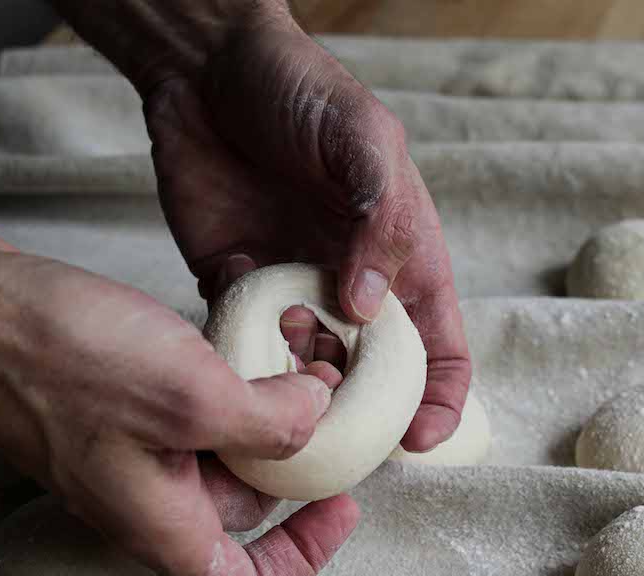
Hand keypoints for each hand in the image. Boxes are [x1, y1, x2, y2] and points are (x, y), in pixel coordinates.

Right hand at [0, 183, 358, 575]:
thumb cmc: (58, 358)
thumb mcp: (189, 394)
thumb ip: (267, 422)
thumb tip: (314, 417)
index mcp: (158, 522)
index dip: (299, 562)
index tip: (336, 509)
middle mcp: (141, 498)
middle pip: (241, 508)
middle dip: (292, 457)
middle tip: (327, 396)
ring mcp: (122, 452)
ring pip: (216, 451)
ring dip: (261, 411)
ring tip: (294, 356)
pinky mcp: (109, 407)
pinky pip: (184, 412)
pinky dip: (221, 383)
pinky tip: (238, 338)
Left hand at [55, 0, 471, 450]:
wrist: (205, 67)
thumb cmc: (302, 91)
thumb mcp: (364, 141)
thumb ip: (379, 220)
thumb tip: (370, 306)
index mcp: (400, 258)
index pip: (436, 350)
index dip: (438, 402)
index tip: (416, 440)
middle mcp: (350, 286)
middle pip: (369, 379)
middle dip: (357, 411)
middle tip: (327, 415)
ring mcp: (291, 291)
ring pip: (302, 372)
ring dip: (294, 383)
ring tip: (277, 355)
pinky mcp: (233, 288)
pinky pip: (241, 345)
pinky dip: (239, 351)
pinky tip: (233, 304)